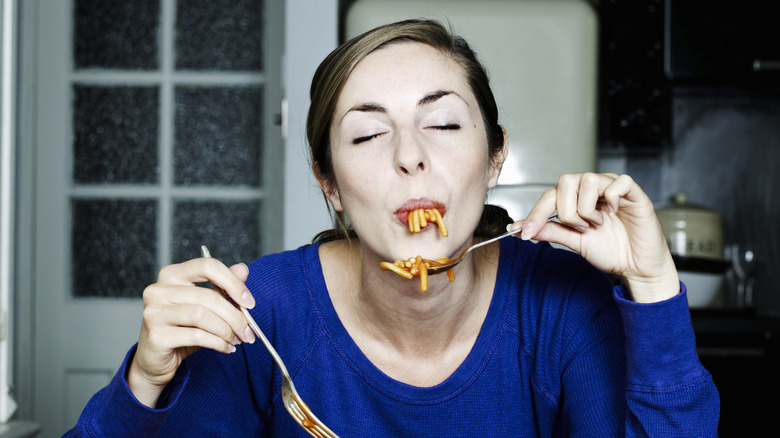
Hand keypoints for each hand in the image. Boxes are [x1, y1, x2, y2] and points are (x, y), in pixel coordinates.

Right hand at [127, 257, 255, 406]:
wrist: (155, 360)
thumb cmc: (181, 329)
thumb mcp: (204, 306)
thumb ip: (222, 287)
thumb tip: (242, 269)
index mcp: (172, 275)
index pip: (207, 266)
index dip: (233, 283)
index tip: (249, 302)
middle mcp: (159, 290)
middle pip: (208, 296)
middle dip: (235, 316)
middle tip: (248, 330)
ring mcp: (154, 312)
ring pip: (202, 316)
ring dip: (226, 330)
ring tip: (237, 339)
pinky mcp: (156, 336)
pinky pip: (196, 336)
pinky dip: (217, 343)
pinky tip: (226, 347)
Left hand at [510, 173, 678, 302]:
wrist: (636, 268)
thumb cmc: (610, 252)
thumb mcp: (574, 241)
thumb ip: (550, 230)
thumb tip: (520, 227)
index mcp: (577, 199)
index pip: (551, 194)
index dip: (537, 212)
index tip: (527, 233)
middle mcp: (594, 190)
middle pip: (566, 181)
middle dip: (567, 210)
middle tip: (580, 228)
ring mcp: (614, 189)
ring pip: (588, 179)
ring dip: (588, 208)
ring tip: (597, 224)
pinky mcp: (634, 193)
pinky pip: (619, 182)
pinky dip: (612, 198)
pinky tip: (614, 213)